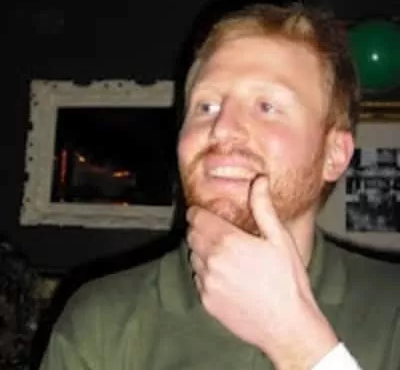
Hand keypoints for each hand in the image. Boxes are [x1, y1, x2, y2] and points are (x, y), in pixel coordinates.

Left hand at [187, 176, 337, 368]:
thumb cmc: (287, 281)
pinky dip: (205, 273)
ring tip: (223, 253)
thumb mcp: (280, 239)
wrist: (288, 327)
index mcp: (227, 242)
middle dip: (199, 229)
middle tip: (215, 229)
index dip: (197, 212)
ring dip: (202, 250)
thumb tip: (258, 180)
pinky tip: (225, 275)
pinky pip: (198, 279)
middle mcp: (211, 262)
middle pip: (192, 236)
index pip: (197, 218)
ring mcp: (207, 284)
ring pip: (193, 257)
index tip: (200, 211)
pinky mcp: (207, 302)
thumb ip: (263, 207)